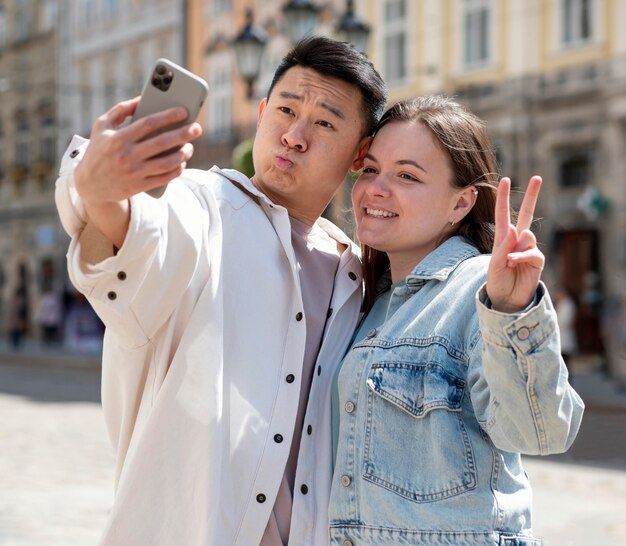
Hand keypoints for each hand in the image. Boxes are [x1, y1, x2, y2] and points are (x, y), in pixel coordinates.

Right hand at [74, 98, 201, 247]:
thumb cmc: (99, 149)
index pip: (148, 123)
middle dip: (183, 134)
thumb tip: (143, 98)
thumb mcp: (102, 126)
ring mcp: (134, 173)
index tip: (183, 111)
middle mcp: (127, 155)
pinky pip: (164, 178)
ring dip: (183, 154)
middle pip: (162, 142)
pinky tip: (182, 162)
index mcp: (118, 138)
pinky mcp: (139, 187)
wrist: (89, 184)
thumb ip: (120, 110)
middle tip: (197, 128)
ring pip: (166, 163)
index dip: (168, 116)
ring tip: (190, 146)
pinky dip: (177, 170)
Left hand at [487, 176, 544, 312]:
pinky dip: (522, 256)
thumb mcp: (494, 263)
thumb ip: (503, 246)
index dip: (503, 197)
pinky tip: (514, 263)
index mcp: (503, 238)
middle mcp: (517, 240)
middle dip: (532, 195)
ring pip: (527, 235)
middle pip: (526, 213)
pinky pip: (532, 251)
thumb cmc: (497, 281)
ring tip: (509, 262)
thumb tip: (516, 228)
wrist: (507, 300)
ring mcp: (529, 248)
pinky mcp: (537, 260)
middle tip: (537, 177)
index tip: (505, 179)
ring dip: (516, 248)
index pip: (502, 214)